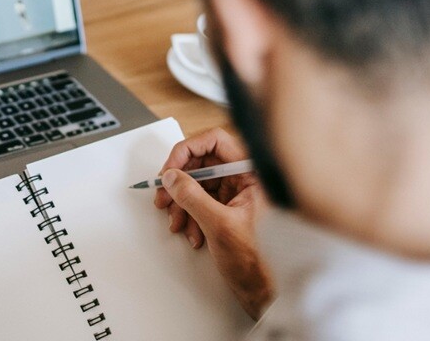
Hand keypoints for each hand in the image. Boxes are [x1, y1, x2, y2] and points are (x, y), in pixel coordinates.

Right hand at [154, 128, 272, 318]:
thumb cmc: (259, 261)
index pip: (216, 141)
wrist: (264, 289)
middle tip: (164, 193)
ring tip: (176, 219)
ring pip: (198, 183)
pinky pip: (200, 200)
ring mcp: (236, 193)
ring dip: (181, 201)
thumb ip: (192, 197)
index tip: (170, 168)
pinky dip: (189, 214)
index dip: (187, 150)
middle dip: (180, 180)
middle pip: (202, 162)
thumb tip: (172, 177)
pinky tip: (190, 230)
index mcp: (253, 174)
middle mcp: (245, 179)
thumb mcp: (219, 225)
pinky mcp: (227, 208)